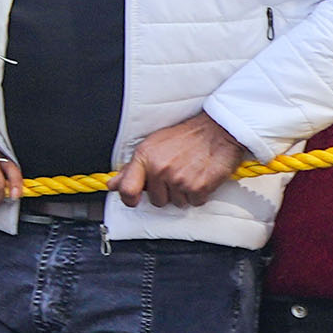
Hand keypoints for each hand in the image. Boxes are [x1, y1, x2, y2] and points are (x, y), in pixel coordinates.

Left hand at [117, 111, 247, 209]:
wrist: (219, 129)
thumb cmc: (187, 136)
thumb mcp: (154, 145)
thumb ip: (132, 168)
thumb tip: (113, 184)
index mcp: (146, 157)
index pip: (127, 190)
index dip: (129, 200)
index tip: (135, 200)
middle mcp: (160, 168)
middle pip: (156, 200)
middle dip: (166, 192)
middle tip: (177, 175)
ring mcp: (179, 179)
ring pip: (177, 203)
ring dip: (184, 193)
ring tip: (190, 173)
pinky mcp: (198, 187)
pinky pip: (194, 203)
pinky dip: (199, 194)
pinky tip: (201, 177)